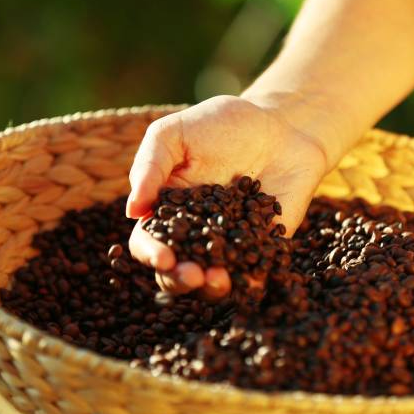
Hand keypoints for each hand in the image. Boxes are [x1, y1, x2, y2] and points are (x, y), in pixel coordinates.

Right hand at [126, 95, 326, 298]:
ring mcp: (229, 243)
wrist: (280, 126)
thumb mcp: (176, 133)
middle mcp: (195, 233)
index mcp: (168, 210)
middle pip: (176, 270)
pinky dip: (251, 285)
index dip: (150, 253)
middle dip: (179, 280)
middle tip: (193, 276)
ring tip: (220, 280)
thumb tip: (133, 210)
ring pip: (212, 280)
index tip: (164, 257)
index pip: (148, 241)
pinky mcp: (262, 246)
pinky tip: (253, 284)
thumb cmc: (222, 124)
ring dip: (211, 290)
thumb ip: (150, 166)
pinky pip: (254, 273)